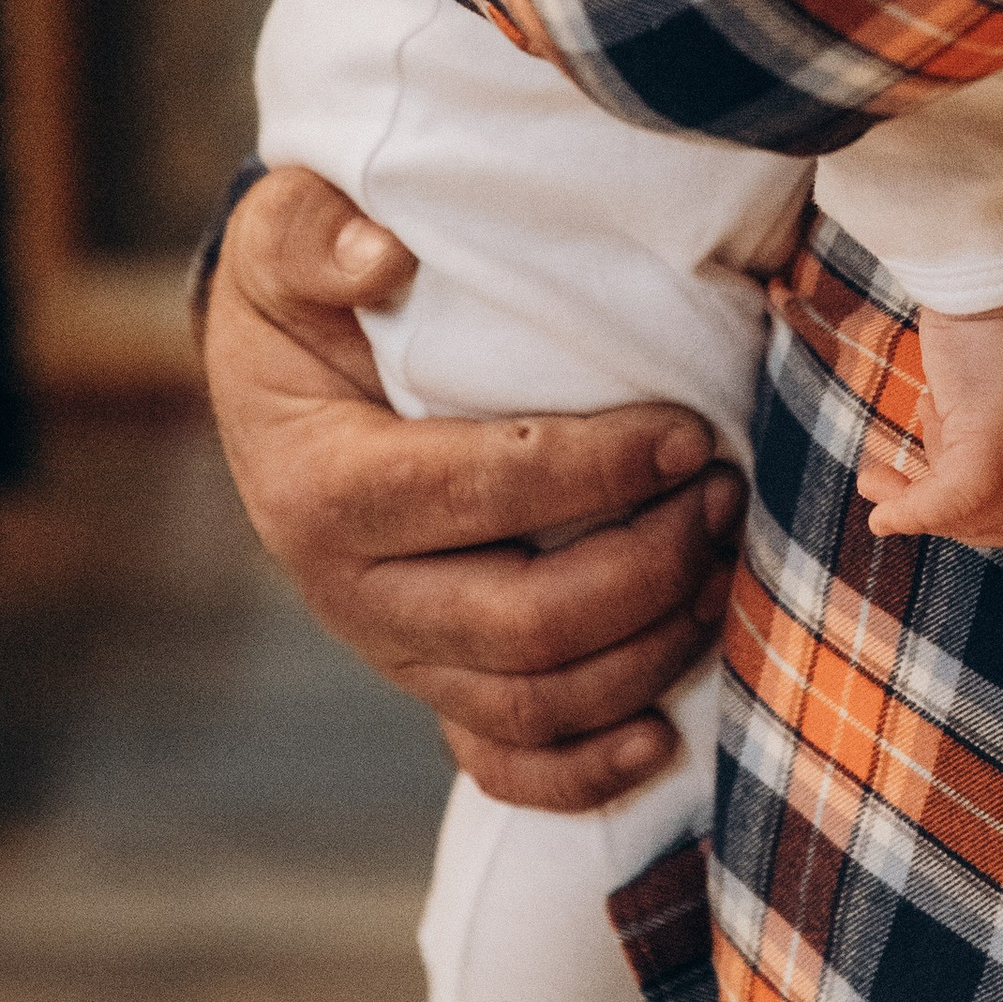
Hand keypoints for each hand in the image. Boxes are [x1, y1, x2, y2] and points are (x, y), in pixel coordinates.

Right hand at [202, 163, 744, 807]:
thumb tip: (381, 254)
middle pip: (525, 625)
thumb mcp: (279, 230)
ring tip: (724, 561)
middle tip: (725, 493)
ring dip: (649, 647)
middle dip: (650, 565)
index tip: (688, 434)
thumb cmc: (301, 294)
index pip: (479, 495)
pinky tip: (664, 735)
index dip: (598, 472)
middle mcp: (350, 594)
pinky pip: (506, 764)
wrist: (277, 379)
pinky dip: (587, 771)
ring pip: (536, 702)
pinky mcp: (432, 682)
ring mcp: (394, 652)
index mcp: (321, 486)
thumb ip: (313, 233)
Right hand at [859, 276, 1002, 549]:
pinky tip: (882, 515)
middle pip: (1002, 527)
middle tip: (891, 486)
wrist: (999, 270)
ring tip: (876, 479)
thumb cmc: (992, 313)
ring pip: (972, 518)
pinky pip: (950, 500)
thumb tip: (935, 449)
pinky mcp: (992, 443)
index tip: (929, 492)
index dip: (974, 519)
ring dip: (919, 509)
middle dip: (944, 521)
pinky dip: (913, 512)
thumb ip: (988, 427)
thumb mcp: (1002, 385)